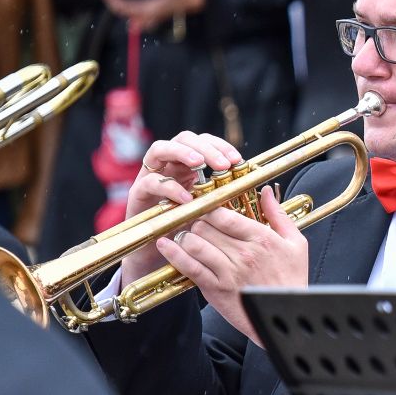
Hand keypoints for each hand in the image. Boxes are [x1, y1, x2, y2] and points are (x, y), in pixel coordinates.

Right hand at [119, 131, 242, 281]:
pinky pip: (150, 182)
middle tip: (224, 164)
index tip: (238, 159)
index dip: (220, 145)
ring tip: (200, 165)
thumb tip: (258, 188)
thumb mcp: (210, 209)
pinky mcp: (137, 194)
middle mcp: (168, 166)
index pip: (204, 141)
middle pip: (183, 138)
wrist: (158, 257)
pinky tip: (187, 198)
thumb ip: (225, 195)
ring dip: (183, 153)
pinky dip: (169, 187)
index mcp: (187, 166)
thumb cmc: (187, 231)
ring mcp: (150, 177)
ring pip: (160, 149)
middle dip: (205, 147)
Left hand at [154, 186, 310, 346]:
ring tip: (185, 233)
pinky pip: (189, 266)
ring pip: (193, 242)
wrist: (285, 315)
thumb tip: (268, 191)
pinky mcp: (215, 288)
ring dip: (185, 235)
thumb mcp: (296, 243)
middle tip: (192, 220)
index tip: (204, 206)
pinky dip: (173, 254)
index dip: (208, 207)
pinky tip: (165, 245)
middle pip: (204, 226)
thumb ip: (278, 214)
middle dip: (195, 220)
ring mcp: (227, 271)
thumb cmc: (292, 279)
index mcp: (261, 238)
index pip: (223, 214)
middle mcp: (242, 253)